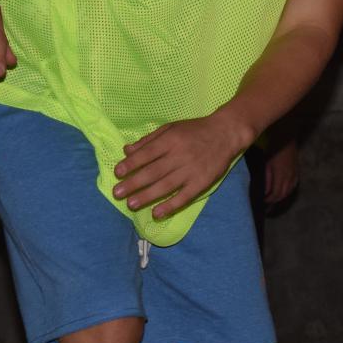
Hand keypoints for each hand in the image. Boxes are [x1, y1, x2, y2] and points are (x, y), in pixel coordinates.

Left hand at [113, 114, 251, 219]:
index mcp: (170, 140)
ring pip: (166, 185)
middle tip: (116, 193)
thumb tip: (127, 150)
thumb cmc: (195, 130)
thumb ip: (149, 140)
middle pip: (153, 172)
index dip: (131, 164)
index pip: (147, 154)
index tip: (117, 173)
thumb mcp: (171, 128)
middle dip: (134, 183)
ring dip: (147, 196)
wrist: (226, 133)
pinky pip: (185, 196)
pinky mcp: (202, 182)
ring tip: (131, 204)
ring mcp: (191, 170)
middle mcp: (179, 155)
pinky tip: (157, 213)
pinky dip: (170, 205)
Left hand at [263, 141, 298, 203]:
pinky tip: (283, 192)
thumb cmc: (273, 148)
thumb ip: (266, 178)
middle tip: (267, 206)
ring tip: (274, 200)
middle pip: (283, 195)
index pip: (276, 194)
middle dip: (274, 201)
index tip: (262, 202)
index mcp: (281, 176)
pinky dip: (288, 191)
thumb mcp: (267, 163)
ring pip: (289, 191)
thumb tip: (264, 191)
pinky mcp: (297, 171)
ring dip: (281, 197)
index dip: (269, 200)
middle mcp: (290, 177)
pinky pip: (293, 185)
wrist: (286, 137)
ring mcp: (294, 174)